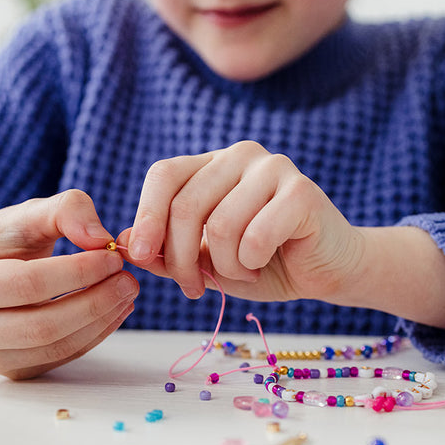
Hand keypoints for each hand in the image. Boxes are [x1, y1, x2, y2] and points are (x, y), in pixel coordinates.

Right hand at [0, 190, 138, 378]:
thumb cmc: (2, 243)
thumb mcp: (27, 214)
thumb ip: (66, 211)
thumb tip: (101, 240)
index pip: (27, 284)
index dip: (77, 272)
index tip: (113, 257)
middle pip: (43, 325)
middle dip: (95, 302)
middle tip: (129, 280)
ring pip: (55, 347)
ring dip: (101, 320)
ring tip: (126, 293)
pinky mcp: (12, 371)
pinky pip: (61, 357)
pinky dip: (95, 334)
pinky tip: (114, 311)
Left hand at [118, 141, 363, 303]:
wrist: (323, 270)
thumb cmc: (260, 263)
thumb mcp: (203, 261)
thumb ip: (165, 251)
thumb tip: (121, 243)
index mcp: (213, 164)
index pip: (164, 174)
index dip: (145, 215)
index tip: (138, 256)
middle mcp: (241, 156)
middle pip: (186, 205)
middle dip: (180, 260)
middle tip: (193, 288)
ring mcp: (274, 168)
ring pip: (220, 226)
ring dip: (224, 266)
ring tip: (242, 271)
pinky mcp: (302, 192)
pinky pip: (254, 237)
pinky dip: (250, 265)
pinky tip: (263, 265)